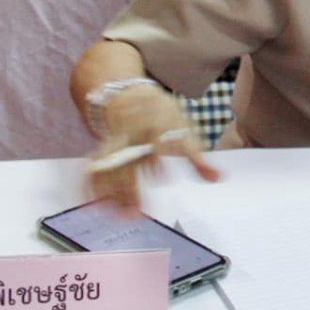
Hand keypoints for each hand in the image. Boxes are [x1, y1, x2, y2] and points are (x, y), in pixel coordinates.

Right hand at [88, 83, 219, 214]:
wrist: (129, 95)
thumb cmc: (161, 116)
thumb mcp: (184, 129)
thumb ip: (198, 158)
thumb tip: (218, 178)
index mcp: (155, 125)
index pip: (156, 142)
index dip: (157, 159)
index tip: (163, 178)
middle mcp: (132, 134)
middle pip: (128, 160)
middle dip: (129, 187)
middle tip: (135, 213)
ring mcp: (115, 141)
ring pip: (109, 166)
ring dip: (111, 191)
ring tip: (119, 215)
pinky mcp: (102, 148)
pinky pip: (94, 167)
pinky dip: (92, 184)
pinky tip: (97, 204)